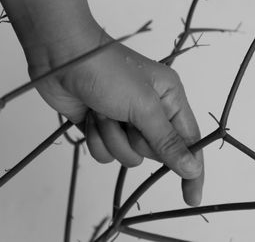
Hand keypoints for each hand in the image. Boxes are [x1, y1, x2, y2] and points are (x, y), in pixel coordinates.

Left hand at [24, 24, 203, 205]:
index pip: (189, 142)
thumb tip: (193, 168)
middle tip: (127, 120)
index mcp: (170, 99)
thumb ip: (168, 141)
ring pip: (128, 156)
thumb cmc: (108, 71)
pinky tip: (90, 116)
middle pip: (156, 152)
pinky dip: (97, 138)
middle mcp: (150, 112)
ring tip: (104, 113)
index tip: (192, 198)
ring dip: (113, 138)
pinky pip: (105, 154)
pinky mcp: (102, 128)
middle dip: (138, 141)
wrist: (61, 55)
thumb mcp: (144, 106)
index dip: (192, 171)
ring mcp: (124, 121)